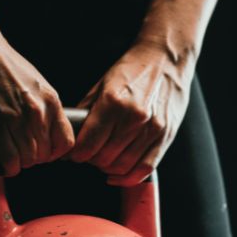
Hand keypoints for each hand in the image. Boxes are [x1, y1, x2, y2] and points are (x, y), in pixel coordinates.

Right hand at [0, 18, 74, 176]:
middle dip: (35, 158)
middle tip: (23, 153)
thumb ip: (44, 105)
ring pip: (28, 160)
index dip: (54, 152)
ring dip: (20, 162)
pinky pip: (10, 160)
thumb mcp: (35, 82)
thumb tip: (47, 129)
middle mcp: (38, 111)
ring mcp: (16, 119)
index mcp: (51, 100)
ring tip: (11, 155)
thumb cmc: (1, 62)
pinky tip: (4, 161)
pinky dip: (8, 166)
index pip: (66, 142)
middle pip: (45, 155)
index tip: (44, 151)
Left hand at [62, 39, 192, 185]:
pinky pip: (145, 168)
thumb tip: (71, 135)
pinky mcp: (166, 136)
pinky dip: (129, 178)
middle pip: (104, 158)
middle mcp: (133, 118)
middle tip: (89, 155)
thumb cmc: (133, 70)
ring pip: (123, 166)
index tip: (75, 154)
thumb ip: (86, 111)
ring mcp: (152, 129)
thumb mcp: (102, 84)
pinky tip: (118, 175)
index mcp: (113, 102)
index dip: (77, 154)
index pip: (88, 144)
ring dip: (108, 168)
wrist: (165, 59)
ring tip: (104, 160)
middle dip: (91, 160)